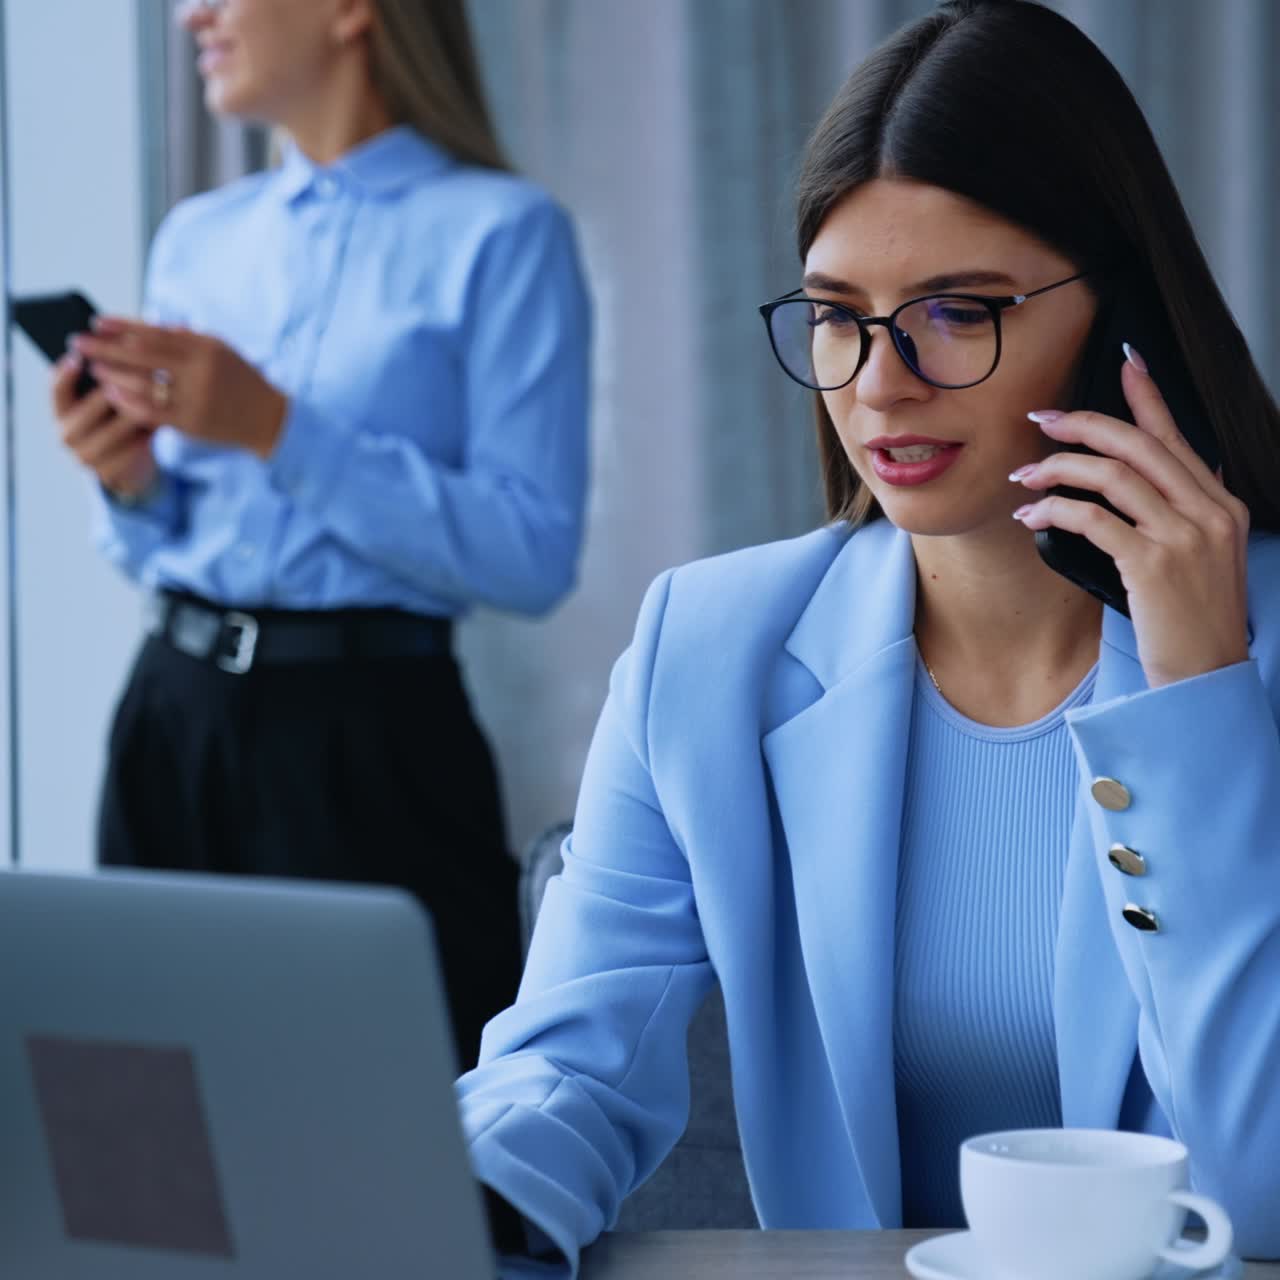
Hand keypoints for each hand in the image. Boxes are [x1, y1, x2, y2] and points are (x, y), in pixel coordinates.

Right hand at [50, 353, 157, 498]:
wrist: (129, 465)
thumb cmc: (118, 421)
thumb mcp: (108, 399)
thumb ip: (108, 376)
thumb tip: (122, 338)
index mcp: (61, 411)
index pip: (57, 389)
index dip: (66, 373)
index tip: (81, 356)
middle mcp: (66, 434)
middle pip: (90, 409)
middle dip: (115, 389)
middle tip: (139, 372)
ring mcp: (85, 457)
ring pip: (114, 430)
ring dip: (136, 412)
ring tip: (157, 395)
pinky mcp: (108, 472)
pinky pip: (131, 450)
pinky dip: (146, 435)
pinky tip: (161, 422)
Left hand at [72, 317, 288, 458]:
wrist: (269, 418)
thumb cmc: (241, 380)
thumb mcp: (221, 350)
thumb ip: (187, 338)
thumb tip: (149, 325)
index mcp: (205, 347)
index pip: (154, 333)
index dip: (122, 327)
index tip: (96, 322)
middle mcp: (199, 370)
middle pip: (141, 355)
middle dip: (105, 348)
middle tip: (78, 343)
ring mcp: (195, 397)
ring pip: (142, 384)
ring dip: (112, 375)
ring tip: (93, 369)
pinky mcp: (192, 422)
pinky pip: (151, 411)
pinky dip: (127, 401)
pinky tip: (112, 394)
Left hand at [1011, 348, 1249, 688]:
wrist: (1206, 676)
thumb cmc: (1194, 622)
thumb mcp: (1206, 559)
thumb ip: (1185, 516)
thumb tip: (1156, 483)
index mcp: (1221, 505)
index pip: (1178, 438)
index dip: (1148, 398)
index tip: (1124, 364)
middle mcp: (1208, 512)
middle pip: (1138, 445)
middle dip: (1083, 424)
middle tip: (1042, 419)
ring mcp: (1183, 536)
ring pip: (1111, 476)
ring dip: (1057, 469)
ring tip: (1023, 478)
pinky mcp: (1153, 563)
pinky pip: (1092, 519)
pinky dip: (1054, 510)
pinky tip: (1031, 516)